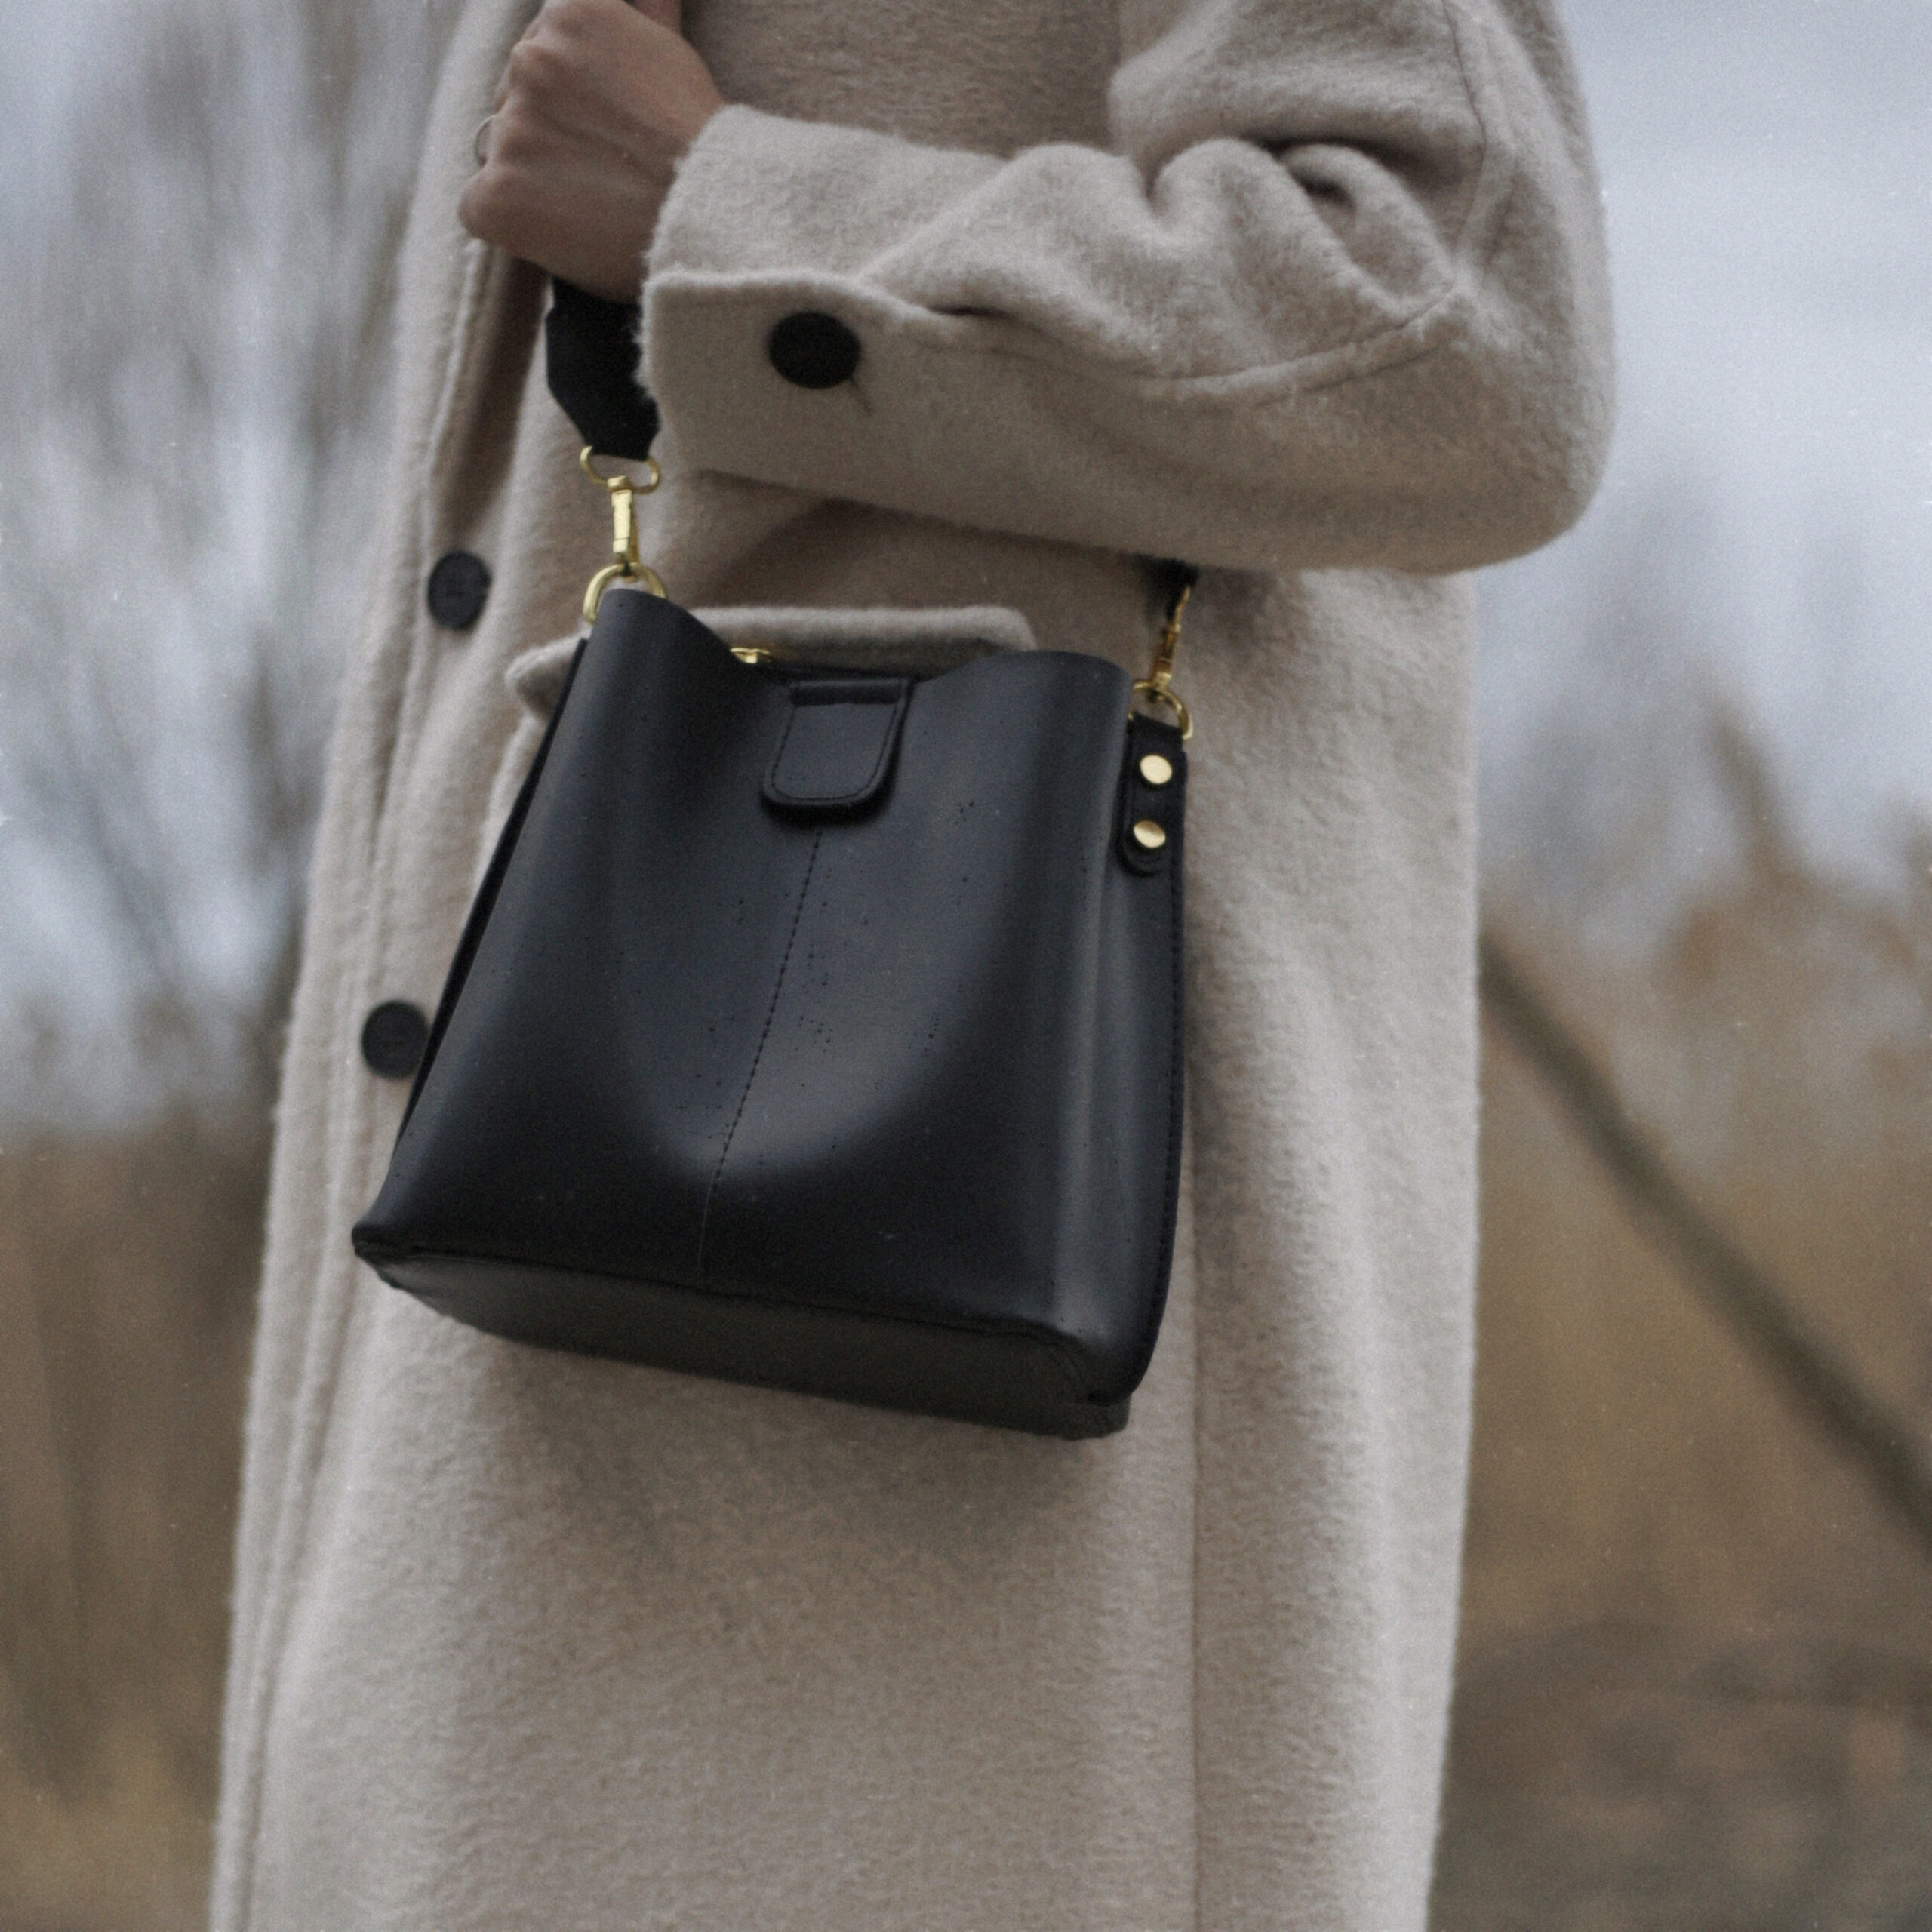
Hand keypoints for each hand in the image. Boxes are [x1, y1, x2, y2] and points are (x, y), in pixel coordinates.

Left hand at [460, 0, 724, 301]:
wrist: (715, 223)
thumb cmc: (703, 149)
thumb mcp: (672, 52)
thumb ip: (642, 10)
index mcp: (572, 15)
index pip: (541, 50)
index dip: (570, 98)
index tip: (604, 128)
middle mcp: (531, 60)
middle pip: (514, 99)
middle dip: (546, 134)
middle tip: (604, 173)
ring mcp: (510, 128)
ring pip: (499, 151)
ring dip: (531, 177)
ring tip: (590, 205)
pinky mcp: (497, 195)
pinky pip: (477, 207)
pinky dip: (509, 223)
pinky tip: (558, 232)